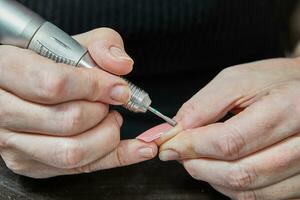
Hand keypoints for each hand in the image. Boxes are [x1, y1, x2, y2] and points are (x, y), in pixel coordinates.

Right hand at [0, 28, 156, 177]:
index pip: (54, 85)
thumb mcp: (73, 43)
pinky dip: (118, 158)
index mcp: (7, 71)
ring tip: (111, 119)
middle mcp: (4, 111)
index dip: (94, 87)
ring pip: (73, 152)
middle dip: (102, 111)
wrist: (25, 87)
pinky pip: (81, 169)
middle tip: (110, 102)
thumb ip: (101, 45)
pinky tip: (139, 148)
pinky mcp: (30, 164)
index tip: (119, 88)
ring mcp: (14, 143)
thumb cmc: (49, 64)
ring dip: (107, 135)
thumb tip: (121, 66)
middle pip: (68, 121)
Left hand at [158, 58, 299, 198]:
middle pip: (240, 172)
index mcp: (289, 109)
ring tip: (197, 158)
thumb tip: (174, 131)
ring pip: (249, 190)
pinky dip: (231, 186)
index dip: (193, 146)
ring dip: (212, 177)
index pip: (230, 142)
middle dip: (198, 165)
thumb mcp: (237, 80)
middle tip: (179, 152)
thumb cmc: (276, 82)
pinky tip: (220, 168)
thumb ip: (203, 106)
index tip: (169, 144)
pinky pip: (261, 196)